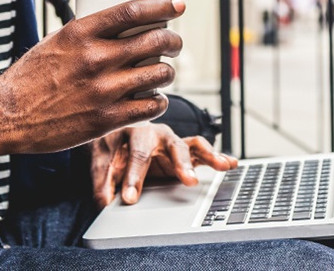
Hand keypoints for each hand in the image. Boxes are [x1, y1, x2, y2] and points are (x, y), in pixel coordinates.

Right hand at [0, 0, 184, 155]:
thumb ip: (89, 33)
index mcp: (81, 33)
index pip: (133, 11)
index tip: (178, 4)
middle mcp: (95, 58)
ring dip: (168, 71)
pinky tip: (153, 98)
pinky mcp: (106, 119)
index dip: (162, 5)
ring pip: (159, 73)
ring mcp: (103, 90)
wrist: (7, 116)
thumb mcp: (57, 41)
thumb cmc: (32, 77)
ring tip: (163, 72)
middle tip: (174, 42)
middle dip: (173, 39)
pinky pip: (151, 106)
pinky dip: (159, 100)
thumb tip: (124, 23)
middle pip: (154, 40)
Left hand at [88, 121, 238, 207]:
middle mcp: (160, 134)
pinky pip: (203, 152)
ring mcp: (174, 142)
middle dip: (182, 164)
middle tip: (189, 181)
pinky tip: (231, 164)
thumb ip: (102, 181)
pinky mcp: (184, 151)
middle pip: (173, 147)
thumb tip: (103, 202)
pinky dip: (218, 157)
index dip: (133, 177)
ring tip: (222, 166)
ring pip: (194, 145)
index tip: (130, 199)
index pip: (137, 155)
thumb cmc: (112, 143)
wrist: (118, 131)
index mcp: (137, 132)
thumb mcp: (101, 160)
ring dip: (208, 156)